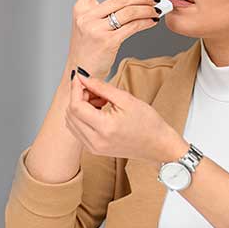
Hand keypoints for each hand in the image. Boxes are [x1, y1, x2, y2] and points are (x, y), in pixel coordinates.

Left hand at [65, 72, 185, 163]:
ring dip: (79, 106)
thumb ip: (101, 87)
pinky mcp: (93, 149)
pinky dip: (82, 117)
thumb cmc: (148, 123)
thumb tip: (83, 77)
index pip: (76, 106)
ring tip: (100, 100)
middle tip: (95, 89)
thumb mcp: (126, 99)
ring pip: (71, 122)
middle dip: (78, 97)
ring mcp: (93, 148)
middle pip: (70, 114)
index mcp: (105, 128)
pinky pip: (77, 130)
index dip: (75, 89)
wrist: (158, 145)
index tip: (80, 78)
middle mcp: (95, 141)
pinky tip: (98, 111)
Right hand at [68, 0, 161, 79]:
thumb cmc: (87, 49)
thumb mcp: (87, 25)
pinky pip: (133, 26)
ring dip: (148, 10)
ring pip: (129, 11)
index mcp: (80, 8)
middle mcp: (86, 16)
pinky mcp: (107, 41)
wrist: (80, 72)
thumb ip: (102, 11)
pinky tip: (151, 22)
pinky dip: (146, 22)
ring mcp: (96, 29)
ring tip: (156, 11)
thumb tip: (132, 0)